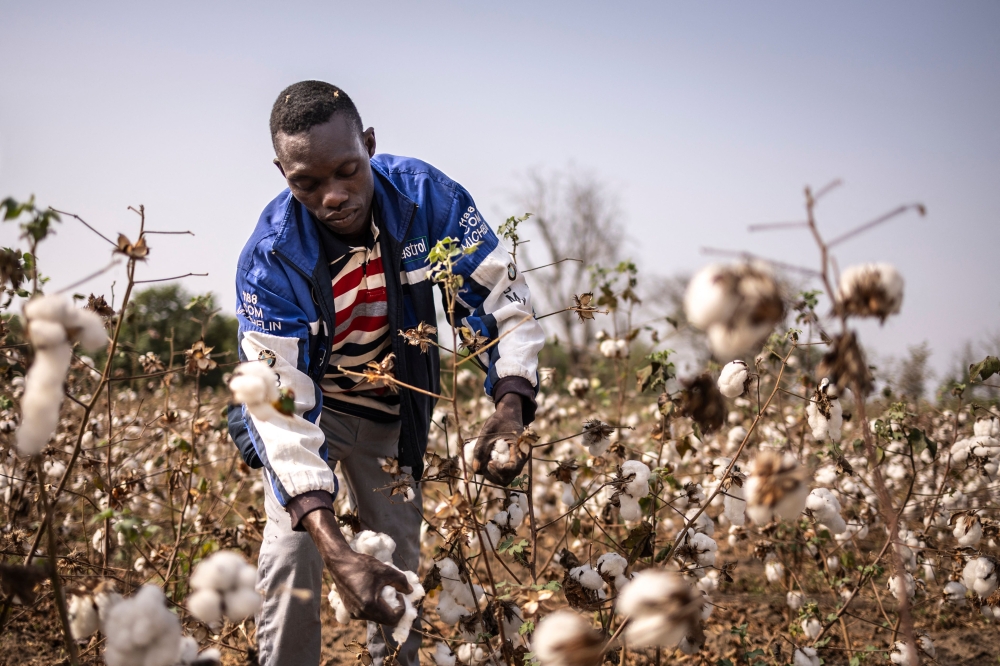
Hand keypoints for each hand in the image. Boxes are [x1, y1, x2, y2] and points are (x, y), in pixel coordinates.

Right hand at [302, 509, 411, 624]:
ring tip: (383, 590)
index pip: (393, 619)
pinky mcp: (350, 610)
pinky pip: (367, 613)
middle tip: (396, 594)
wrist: (339, 562)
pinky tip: (374, 592)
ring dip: (384, 607)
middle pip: (385, 620)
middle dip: (394, 609)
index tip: (400, 594)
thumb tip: (410, 591)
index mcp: (370, 606)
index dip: (402, 609)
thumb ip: (401, 581)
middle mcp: (360, 613)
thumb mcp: (386, 570)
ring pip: (376, 617)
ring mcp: (354, 613)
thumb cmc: (362, 565)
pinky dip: (375, 606)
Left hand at [472, 393, 526, 485]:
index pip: (513, 469)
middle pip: (508, 478)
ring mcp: (516, 461)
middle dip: (493, 475)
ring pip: (505, 478)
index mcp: (520, 449)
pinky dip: (493, 471)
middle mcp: (521, 458)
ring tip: (483, 463)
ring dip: (492, 475)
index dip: (500, 470)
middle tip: (482, 465)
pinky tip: (485, 461)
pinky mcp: (510, 462)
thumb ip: (481, 449)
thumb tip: (475, 469)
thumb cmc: (499, 420)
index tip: (489, 462)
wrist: (509, 414)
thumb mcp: (488, 431)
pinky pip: (502, 474)